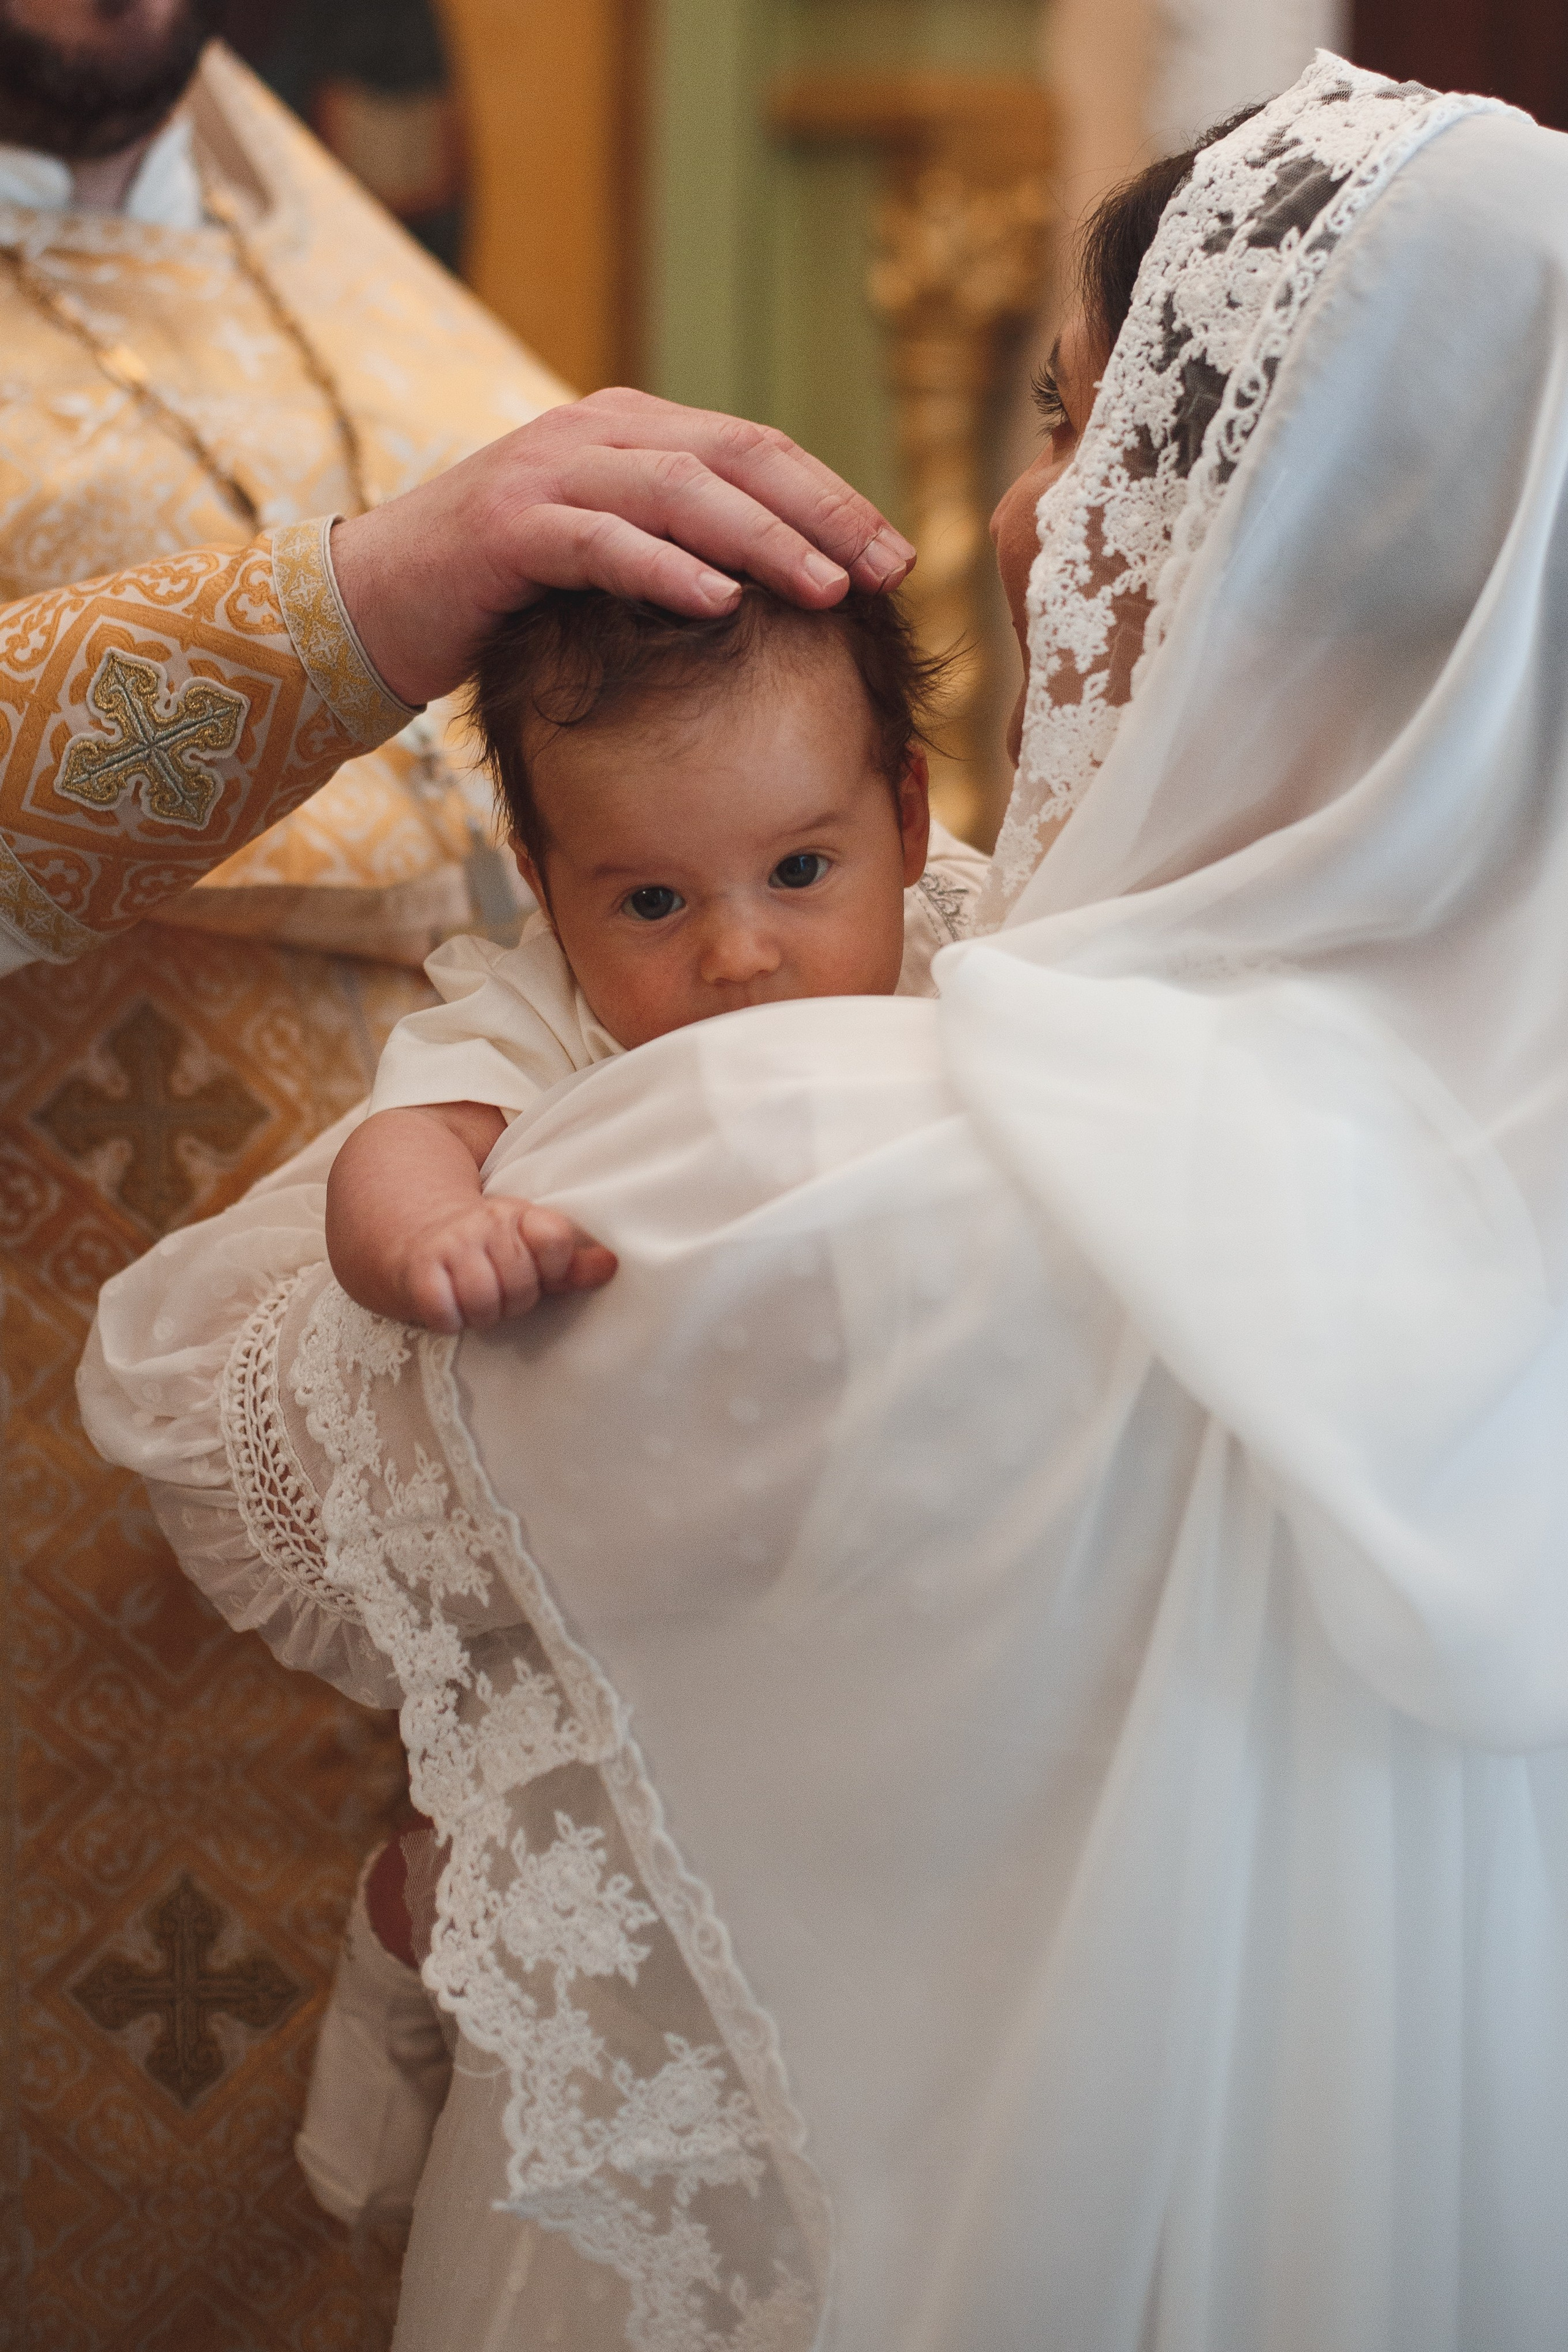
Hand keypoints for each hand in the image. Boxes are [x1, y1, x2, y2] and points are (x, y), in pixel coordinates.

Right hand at [330, 388, 915, 706]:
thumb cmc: (505, 594)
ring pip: (679, 491)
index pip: (753, 451)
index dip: (831, 498)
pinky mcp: (508, 528)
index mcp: (630, 431)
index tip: (894, 555)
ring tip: (825, 587)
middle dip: (819, 513)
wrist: (378, 602)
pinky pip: (601, 541)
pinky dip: (664, 568)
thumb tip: (782, 584)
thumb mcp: (608, 558)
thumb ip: (680, 546)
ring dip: (761, 540)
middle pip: (734, 457)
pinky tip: (719, 601)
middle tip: (885, 567)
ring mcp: (549, 473)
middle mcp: (596, 434)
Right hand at [392, 1197, 616, 1332]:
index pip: (555, 1239)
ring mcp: (449, 1246)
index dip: (554, 1268)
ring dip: (483, 1314)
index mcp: (518, 1216)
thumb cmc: (486, 1251)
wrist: (417, 1236)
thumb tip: (611, 1265)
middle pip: (521, 1283)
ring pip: (484, 1302)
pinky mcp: (418, 1273)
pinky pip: (447, 1314)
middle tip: (501, 1291)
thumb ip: (571, 1264)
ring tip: (477, 1301)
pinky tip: (451, 1306)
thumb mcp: (530, 1249)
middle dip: (515, 1301)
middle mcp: (483, 1224)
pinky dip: (452, 1321)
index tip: (542, 1272)